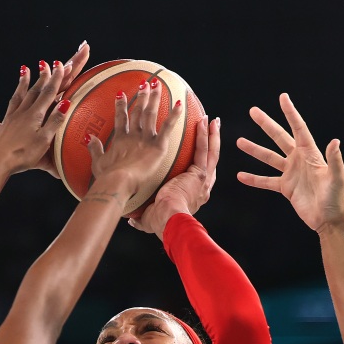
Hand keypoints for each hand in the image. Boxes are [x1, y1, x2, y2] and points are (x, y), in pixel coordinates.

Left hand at [0, 45, 88, 175]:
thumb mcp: (44, 140)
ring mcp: (8, 120)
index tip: (61, 64)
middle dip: (42, 77)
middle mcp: (21, 114)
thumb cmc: (23, 155)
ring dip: (21, 84)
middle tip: (46, 63)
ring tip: (24, 70)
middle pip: (33, 92)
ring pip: (16, 98)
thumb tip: (66, 103)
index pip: (48, 93)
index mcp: (34, 116)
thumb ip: (55, 121)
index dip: (56, 78)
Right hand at [86, 81, 183, 203]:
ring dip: (154, 98)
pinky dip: (173, 115)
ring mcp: (145, 139)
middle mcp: (133, 135)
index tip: (121, 94)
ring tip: (158, 85)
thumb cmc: (108, 177)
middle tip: (145, 83)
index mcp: (120, 139)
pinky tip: (179, 103)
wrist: (118, 182)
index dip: (121, 105)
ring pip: (151, 114)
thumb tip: (89, 137)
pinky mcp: (157, 145)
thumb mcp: (98, 162)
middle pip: (138, 111)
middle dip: (142, 96)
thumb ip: (94, 148)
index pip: (121, 118)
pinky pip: (168, 127)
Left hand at [129, 115, 219, 237]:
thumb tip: (131, 219)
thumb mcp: (150, 219)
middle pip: (209, 161)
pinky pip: (202, 150)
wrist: (169, 221)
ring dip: (212, 135)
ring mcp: (203, 180)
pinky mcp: (199, 174)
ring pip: (210, 152)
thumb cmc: (160, 222)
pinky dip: (204, 135)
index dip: (201, 163)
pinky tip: (204, 122)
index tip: (200, 153)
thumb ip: (141, 217)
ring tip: (212, 120)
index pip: (199, 176)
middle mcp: (202, 187)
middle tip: (212, 130)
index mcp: (193, 196)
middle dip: (212, 144)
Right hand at [236, 93, 343, 233]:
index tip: (283, 97)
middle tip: (253, 111)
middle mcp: (299, 160)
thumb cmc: (336, 198)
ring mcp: (291, 173)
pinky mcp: (285, 188)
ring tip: (239, 141)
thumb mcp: (337, 178)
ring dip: (255, 150)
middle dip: (266, 124)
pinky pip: (266, 181)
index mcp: (311, 154)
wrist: (329, 220)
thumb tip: (335, 141)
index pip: (298, 128)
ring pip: (269, 157)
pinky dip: (254, 179)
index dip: (290, 113)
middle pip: (279, 137)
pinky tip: (240, 176)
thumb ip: (335, 160)